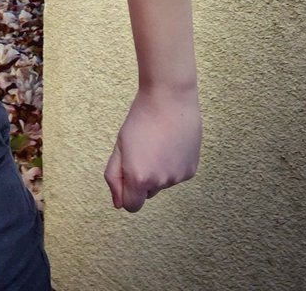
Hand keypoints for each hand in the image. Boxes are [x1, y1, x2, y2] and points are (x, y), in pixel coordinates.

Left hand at [104, 85, 201, 211]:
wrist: (169, 99)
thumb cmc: (140, 119)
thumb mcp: (119, 146)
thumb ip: (114, 177)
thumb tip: (118, 203)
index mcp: (138, 178)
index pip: (131, 205)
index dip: (126, 191)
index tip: (126, 173)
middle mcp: (160, 182)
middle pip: (147, 193)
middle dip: (142, 178)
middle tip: (142, 150)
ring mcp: (178, 177)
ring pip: (162, 183)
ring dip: (157, 170)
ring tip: (157, 143)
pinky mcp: (191, 170)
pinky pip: (176, 175)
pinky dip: (172, 164)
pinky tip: (170, 144)